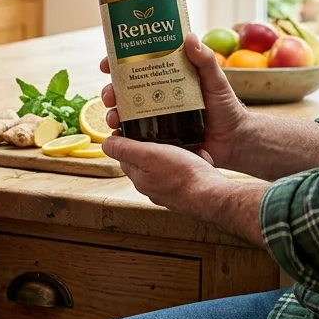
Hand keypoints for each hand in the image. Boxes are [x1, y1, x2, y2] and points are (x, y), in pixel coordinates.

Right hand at [100, 33, 250, 168]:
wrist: (234, 141)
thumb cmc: (227, 107)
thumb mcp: (215, 80)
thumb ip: (205, 60)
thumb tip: (189, 37)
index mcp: (167, 77)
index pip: (136, 65)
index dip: (117, 63)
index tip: (106, 64)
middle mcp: (157, 95)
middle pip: (124, 89)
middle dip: (110, 91)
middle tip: (110, 96)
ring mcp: (156, 117)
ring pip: (125, 112)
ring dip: (112, 113)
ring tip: (113, 118)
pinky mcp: (158, 138)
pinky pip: (134, 135)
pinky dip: (122, 135)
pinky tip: (118, 136)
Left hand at [101, 134, 229, 219]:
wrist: (212, 194)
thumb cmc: (181, 175)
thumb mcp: (148, 155)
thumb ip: (125, 149)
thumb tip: (106, 143)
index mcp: (139, 177)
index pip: (125, 155)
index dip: (127, 138)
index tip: (133, 123)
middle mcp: (153, 185)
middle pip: (145, 159)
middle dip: (150, 144)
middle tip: (159, 128)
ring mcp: (171, 188)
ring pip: (165, 164)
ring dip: (170, 151)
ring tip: (178, 138)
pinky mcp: (188, 187)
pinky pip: (184, 168)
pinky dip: (186, 158)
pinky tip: (194, 151)